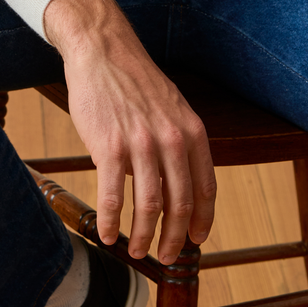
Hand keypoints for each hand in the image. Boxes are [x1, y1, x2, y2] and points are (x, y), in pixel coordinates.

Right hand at [44, 0, 215, 263]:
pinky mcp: (109, 146)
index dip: (202, 220)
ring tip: (136, 250)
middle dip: (174, 237)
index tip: (197, 240)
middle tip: (165, 255)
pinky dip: (111, 221)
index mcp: (192, 131)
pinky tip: (107, 234)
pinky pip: (113, 195)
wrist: (103, 51)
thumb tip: (171, 184)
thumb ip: (176, 142)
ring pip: (148, 205)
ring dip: (143, 236)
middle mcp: (172, 139)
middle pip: (180, 204)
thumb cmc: (133, 80)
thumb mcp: (170, 107)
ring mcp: (141, 143)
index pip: (205, 188)